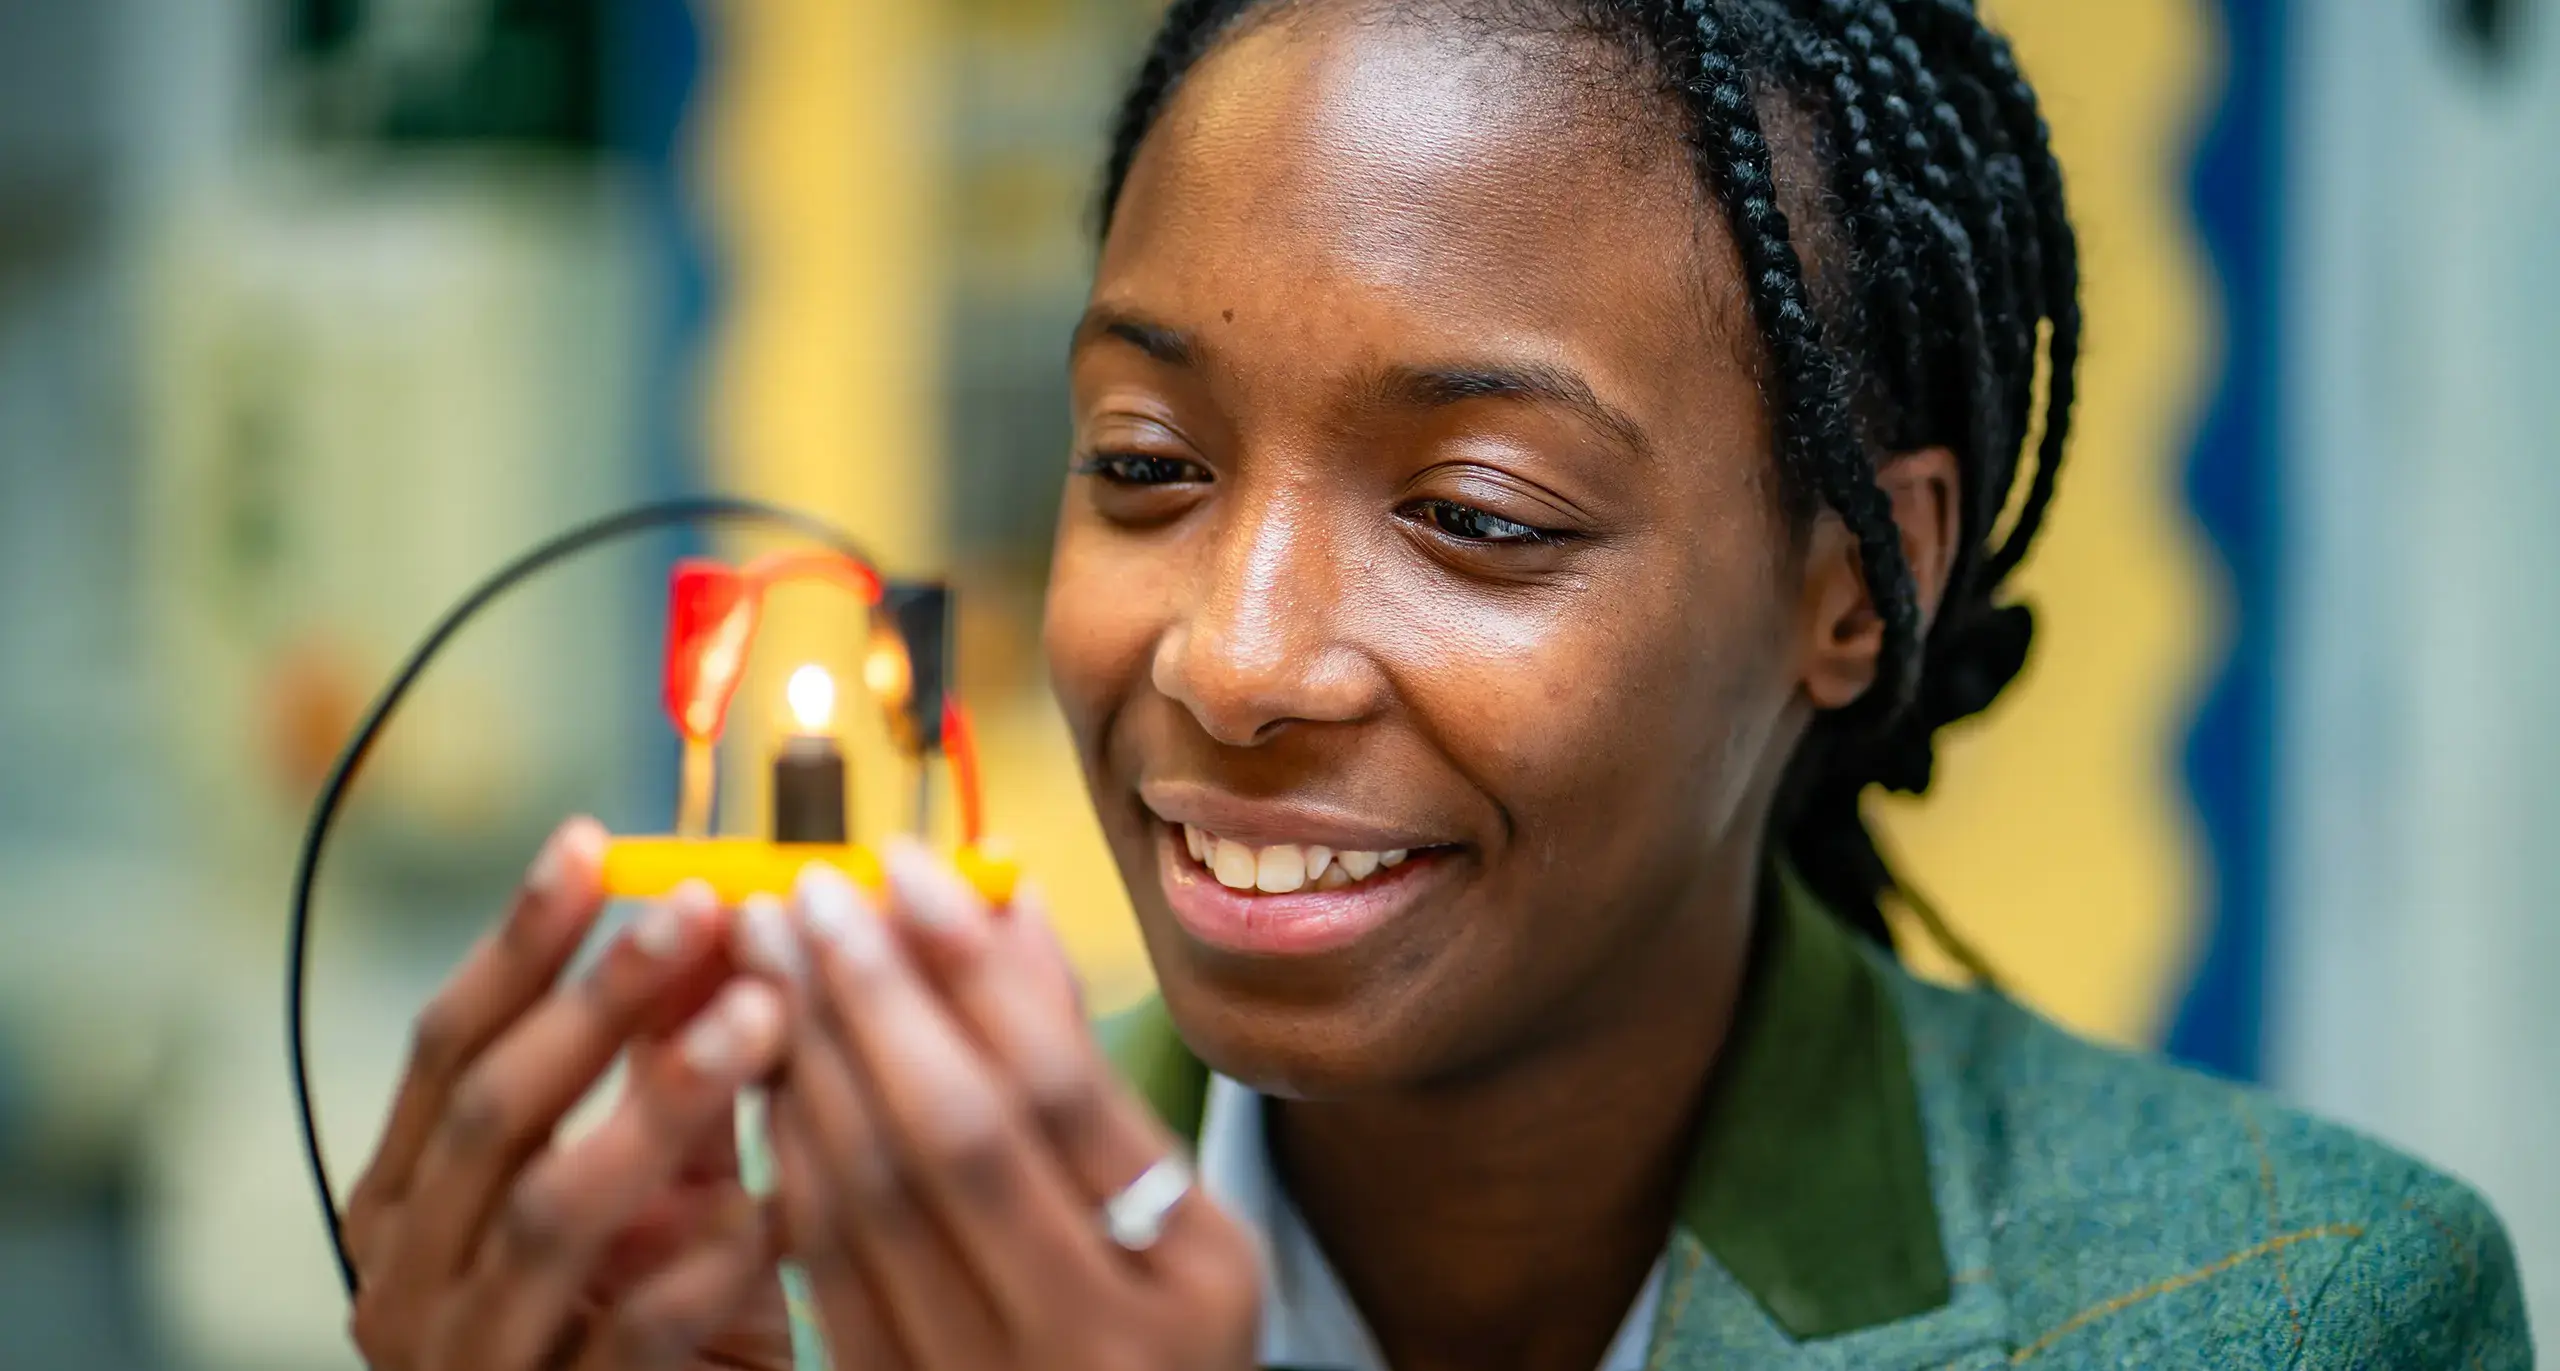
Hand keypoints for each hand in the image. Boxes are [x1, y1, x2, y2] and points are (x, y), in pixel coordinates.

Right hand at [343, 818, 798, 1369]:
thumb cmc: (673, 1315)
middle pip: (490, 1111)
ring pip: (547, 1212)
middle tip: (703, 909)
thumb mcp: (670, 1177)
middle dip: (600, 1000)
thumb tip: (714, 910)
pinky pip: (629, 1330)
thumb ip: (670, 1060)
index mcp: (408, 1203)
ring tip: (762, 1018)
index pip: (446, 1045)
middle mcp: (407, 1282)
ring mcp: (468, 1362)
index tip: (594, 842)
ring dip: (664, 1102)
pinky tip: (774, 1201)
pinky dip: (706, 1259)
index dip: (521, 941)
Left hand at [751, 844, 1260, 1370]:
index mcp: (1193, 1277)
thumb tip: (1008, 907)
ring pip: (873, 1198)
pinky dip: (791, 1155)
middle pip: (959, 1135)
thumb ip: (1087, 1076)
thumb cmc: (1156, 1342)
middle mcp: (1097, 1343)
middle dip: (871, 994)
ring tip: (772, 956)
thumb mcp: (1177, 1223)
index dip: (972, 966)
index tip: (907, 866)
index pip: (1063, 1088)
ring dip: (810, 1059)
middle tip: (807, 892)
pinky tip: (773, 1069)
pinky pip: (823, 1267)